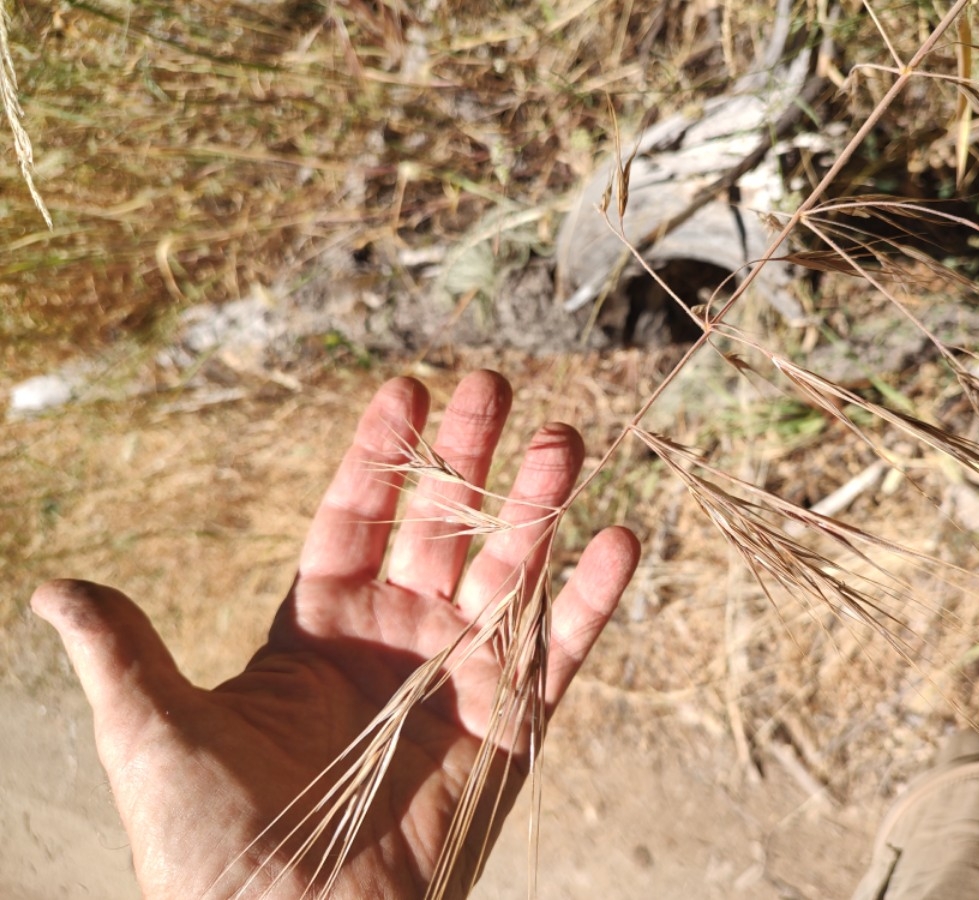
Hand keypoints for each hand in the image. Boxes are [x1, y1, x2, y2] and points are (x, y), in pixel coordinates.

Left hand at [32, 370, 639, 898]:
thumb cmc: (212, 846)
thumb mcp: (155, 736)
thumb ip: (126, 652)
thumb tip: (53, 588)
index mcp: (318, 630)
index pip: (356, 518)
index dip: (380, 455)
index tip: (407, 390)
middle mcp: (395, 641)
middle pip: (440, 527)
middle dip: (468, 457)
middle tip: (494, 384)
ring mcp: (458, 679)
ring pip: (508, 571)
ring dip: (538, 506)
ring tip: (565, 440)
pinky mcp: (511, 729)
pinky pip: (560, 652)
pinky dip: (592, 599)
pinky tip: (618, 539)